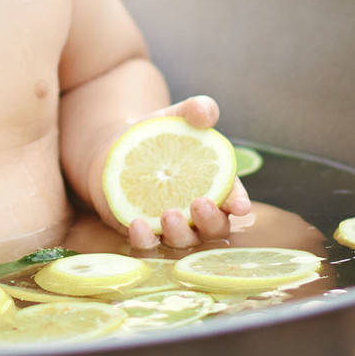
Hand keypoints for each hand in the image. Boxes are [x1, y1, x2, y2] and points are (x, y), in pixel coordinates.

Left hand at [110, 95, 253, 249]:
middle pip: (214, 229)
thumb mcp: (176, 116)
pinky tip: (136, 223)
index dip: (239, 204)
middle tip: (199, 203)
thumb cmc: (156, 132)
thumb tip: (206, 112)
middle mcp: (196, 213)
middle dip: (211, 221)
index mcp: (215, 186)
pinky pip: (147, 245)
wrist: (114, 146)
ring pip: (183, 242)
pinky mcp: (142, 232)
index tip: (239, 206)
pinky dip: (144, 239)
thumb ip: (195, 110)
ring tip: (168, 214)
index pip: (234, 200)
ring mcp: (169, 226)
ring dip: (180, 233)